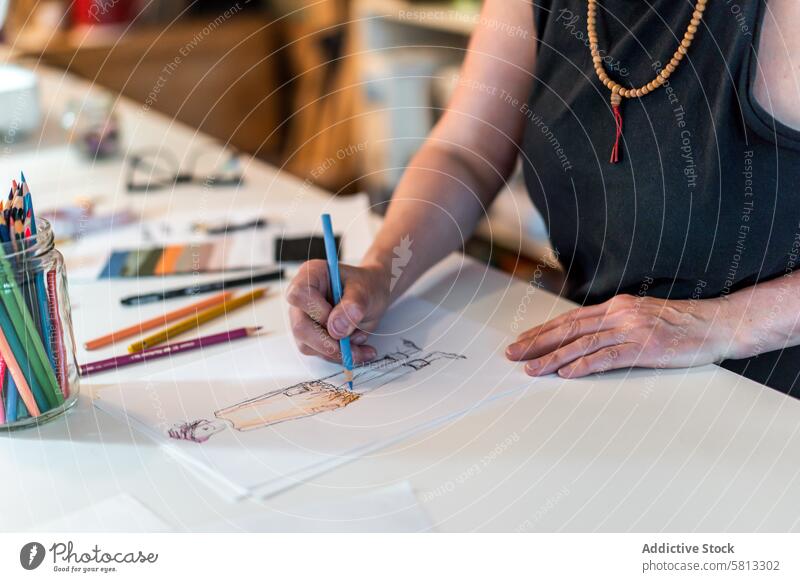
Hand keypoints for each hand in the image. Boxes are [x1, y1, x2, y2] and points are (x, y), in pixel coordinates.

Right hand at [286, 260, 390, 363]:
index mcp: (311, 275)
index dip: (318, 311)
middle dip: (328, 342)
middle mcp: (301, 298)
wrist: (373, 296)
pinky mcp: (310, 336)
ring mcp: (303, 319)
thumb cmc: (368, 286)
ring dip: (336, 352)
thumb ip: (353, 305)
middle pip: (300, 326)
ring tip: (361, 348)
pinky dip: (340, 356)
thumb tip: (336, 328)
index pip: (299, 294)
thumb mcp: (366, 291)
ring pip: (307, 345)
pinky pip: (318, 353)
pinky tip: (358, 350)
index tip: (340, 320)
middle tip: (353, 345)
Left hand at [505, 294, 734, 377]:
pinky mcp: (645, 348)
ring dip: (553, 357)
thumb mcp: (642, 317)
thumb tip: (587, 339)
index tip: (521, 340)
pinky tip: (566, 373)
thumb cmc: (682, 324)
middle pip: (568, 329)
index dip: (542, 330)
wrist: (719, 323)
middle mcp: (619, 314)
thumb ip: (615, 325)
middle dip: (536, 342)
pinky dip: (584, 365)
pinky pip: (608, 357)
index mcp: (616, 307)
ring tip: (531, 368)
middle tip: (512, 354)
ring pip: (582, 344)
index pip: (570, 319)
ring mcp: (631, 330)